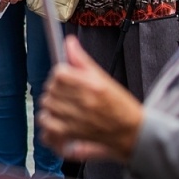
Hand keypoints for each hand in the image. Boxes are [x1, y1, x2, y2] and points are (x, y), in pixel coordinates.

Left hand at [38, 36, 144, 160]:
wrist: (132, 133)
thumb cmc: (120, 107)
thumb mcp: (104, 79)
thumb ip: (83, 61)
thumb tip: (69, 43)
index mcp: (93, 86)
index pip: (60, 73)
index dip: (60, 74)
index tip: (65, 78)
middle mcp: (85, 103)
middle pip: (50, 89)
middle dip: (55, 89)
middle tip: (65, 93)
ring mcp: (77, 120)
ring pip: (46, 105)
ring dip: (51, 105)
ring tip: (62, 106)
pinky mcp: (71, 135)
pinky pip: (46, 125)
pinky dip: (48, 122)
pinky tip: (57, 120)